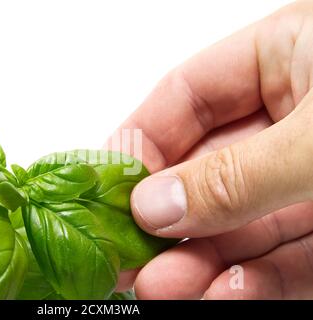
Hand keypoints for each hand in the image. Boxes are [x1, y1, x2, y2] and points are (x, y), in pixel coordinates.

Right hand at [109, 1, 312, 298]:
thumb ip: (240, 173)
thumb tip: (154, 206)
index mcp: (290, 57)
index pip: (187, 95)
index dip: (142, 141)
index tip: (107, 188)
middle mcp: (295, 117)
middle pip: (205, 168)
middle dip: (167, 217)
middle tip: (128, 256)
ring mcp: (312, 177)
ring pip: (241, 222)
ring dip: (201, 261)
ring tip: (164, 289)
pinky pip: (287, 256)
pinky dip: (255, 282)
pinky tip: (224, 296)